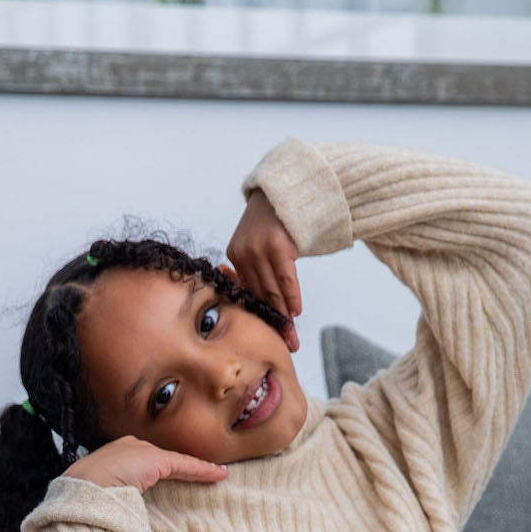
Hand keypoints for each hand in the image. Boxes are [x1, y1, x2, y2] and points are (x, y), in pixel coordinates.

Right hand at [63, 438, 226, 492]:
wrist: (81, 492)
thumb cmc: (85, 501)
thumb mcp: (100, 498)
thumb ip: (114, 500)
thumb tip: (122, 522)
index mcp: (111, 457)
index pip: (141, 463)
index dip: (157, 472)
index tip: (170, 483)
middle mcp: (127, 447)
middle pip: (161, 459)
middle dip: (180, 467)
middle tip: (200, 476)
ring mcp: (141, 451)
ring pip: (175, 462)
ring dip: (197, 470)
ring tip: (216, 476)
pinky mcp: (156, 460)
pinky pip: (186, 466)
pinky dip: (203, 471)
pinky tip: (220, 476)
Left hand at [226, 189, 300, 351]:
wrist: (287, 185)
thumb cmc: (275, 219)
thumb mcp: (258, 241)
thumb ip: (258, 267)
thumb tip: (265, 299)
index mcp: (234, 255)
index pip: (248, 292)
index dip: (259, 316)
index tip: (268, 337)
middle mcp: (243, 253)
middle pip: (259, 295)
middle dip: (272, 323)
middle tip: (284, 345)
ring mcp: (259, 248)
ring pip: (271, 290)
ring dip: (283, 315)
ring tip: (291, 335)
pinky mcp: (277, 244)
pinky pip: (285, 278)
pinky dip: (291, 296)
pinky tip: (296, 312)